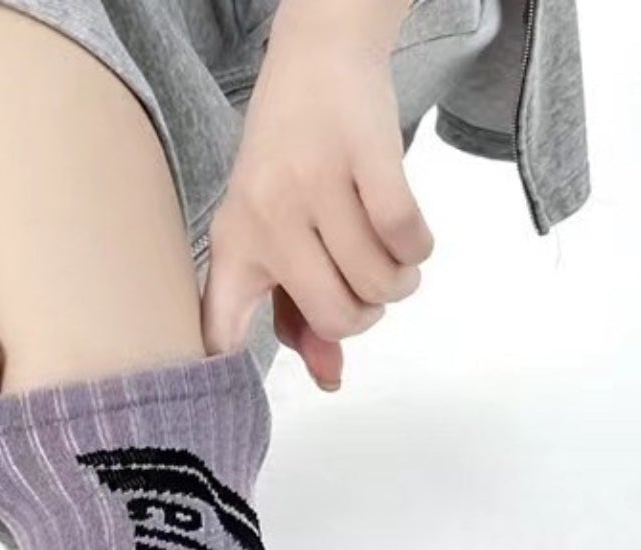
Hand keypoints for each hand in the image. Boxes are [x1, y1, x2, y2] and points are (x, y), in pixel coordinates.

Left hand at [201, 0, 432, 389]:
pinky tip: (407, 236)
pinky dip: (419, 249)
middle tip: (368, 289)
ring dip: (399, 281)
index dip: (228, 375)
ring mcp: (317, 186)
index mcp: (236, 246)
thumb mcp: (275, 234)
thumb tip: (331, 378)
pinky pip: (407, 237)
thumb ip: (298, 312)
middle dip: (367, 315)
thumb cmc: (291, 160)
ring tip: (391, 257)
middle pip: (338, 316)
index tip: (232, 402)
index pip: (221, 329)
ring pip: (379, 282)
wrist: (316, 56)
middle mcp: (269, 219)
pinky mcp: (366, 156)